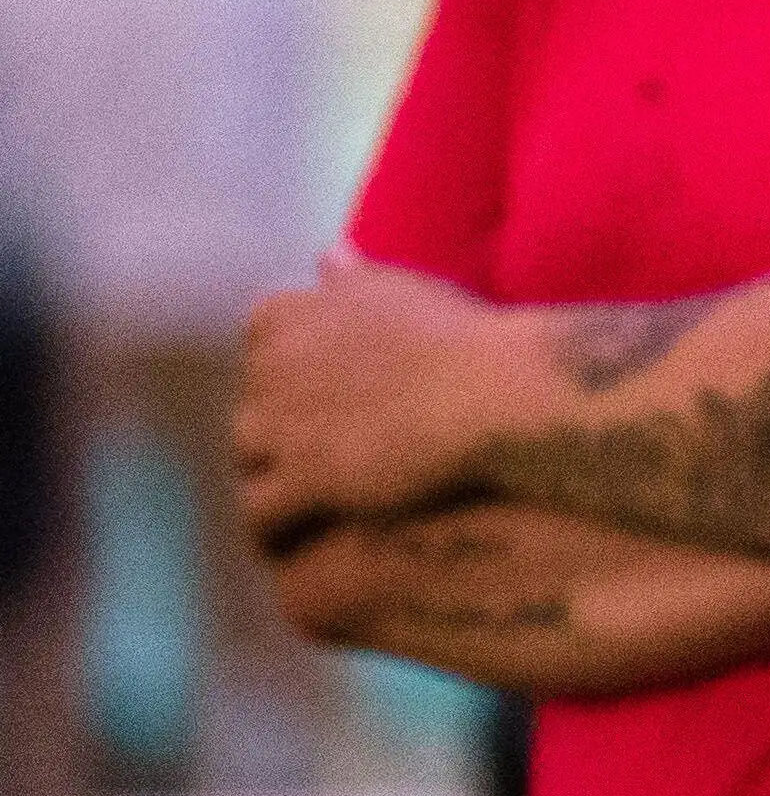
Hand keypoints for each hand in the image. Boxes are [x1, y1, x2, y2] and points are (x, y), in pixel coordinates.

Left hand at [236, 253, 501, 551]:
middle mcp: (268, 366)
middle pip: (252, 407)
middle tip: (322, 460)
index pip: (261, 345)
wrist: (496, 394)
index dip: (293, 375)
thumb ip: (352, 279)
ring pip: (248, 462)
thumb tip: (328, 254)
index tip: (327, 396)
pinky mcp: (300, 480)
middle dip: (278, 433)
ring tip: (303, 507)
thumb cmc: (463, 339)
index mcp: (285, 315)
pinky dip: (275, 531)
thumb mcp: (402, 292)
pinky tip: (300, 542)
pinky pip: (261, 516)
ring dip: (271, 480)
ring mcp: (278, 425)